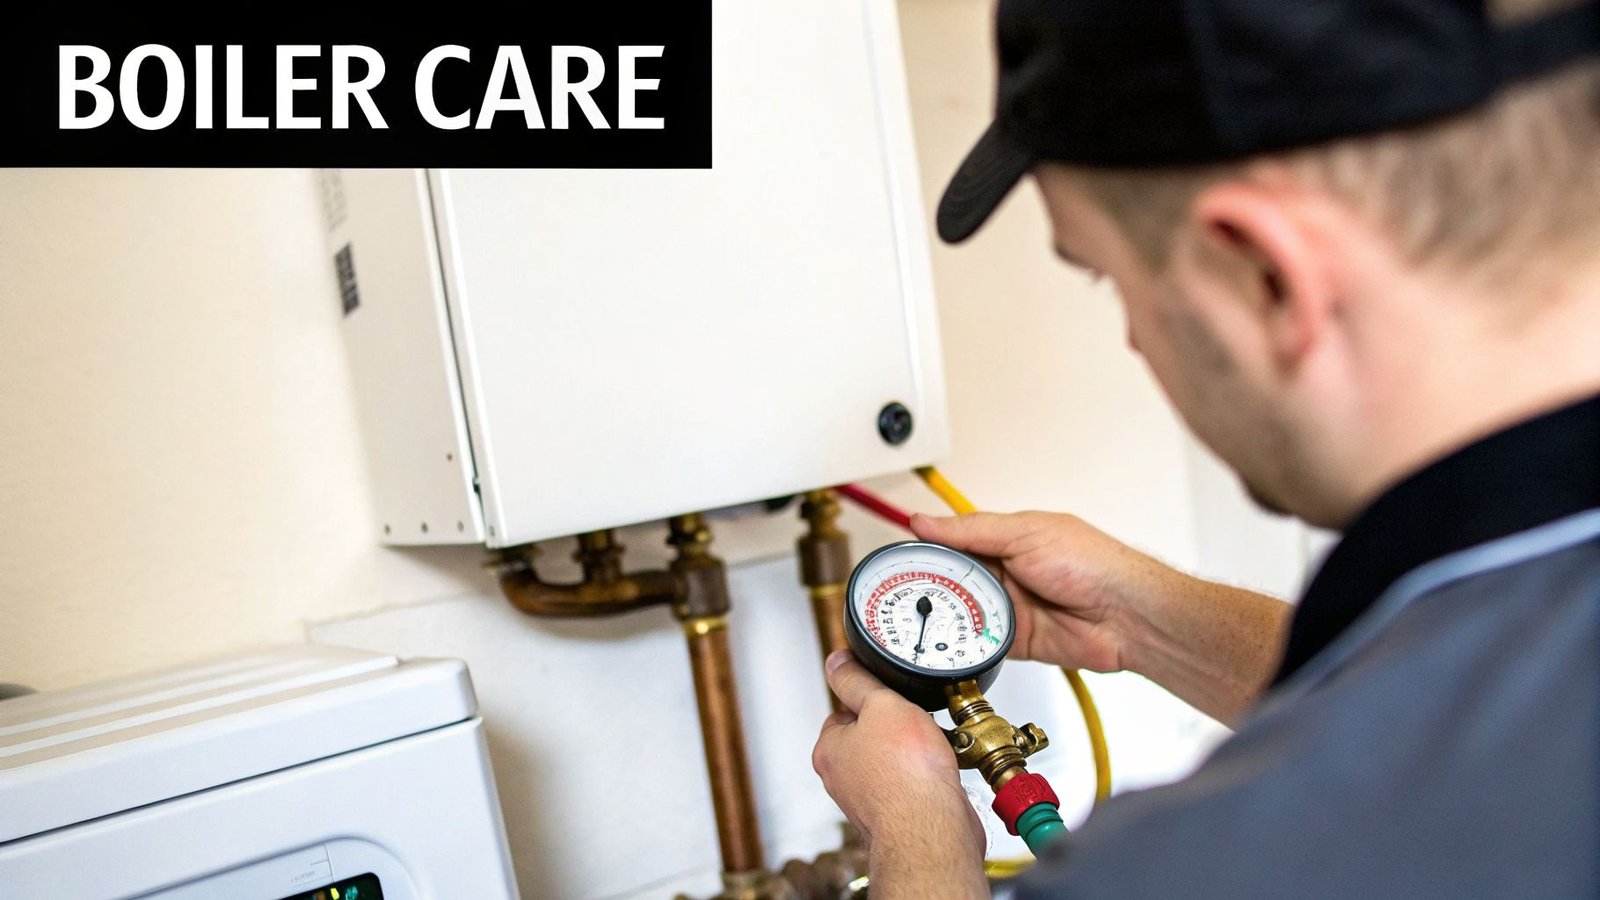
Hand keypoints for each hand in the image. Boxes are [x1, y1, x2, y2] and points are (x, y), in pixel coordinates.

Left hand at [813, 651, 988, 898]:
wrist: (935, 829)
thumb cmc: (906, 776)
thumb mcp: (881, 705)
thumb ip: (858, 680)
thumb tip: (838, 661)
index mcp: (830, 750)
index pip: (844, 708)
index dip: (872, 697)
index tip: (890, 695)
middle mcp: (845, 777)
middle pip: (872, 733)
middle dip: (898, 726)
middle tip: (915, 723)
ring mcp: (872, 797)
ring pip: (896, 757)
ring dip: (917, 749)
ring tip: (930, 746)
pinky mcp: (900, 811)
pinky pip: (914, 780)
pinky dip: (928, 772)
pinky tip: (941, 768)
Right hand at [911, 510, 1161, 672]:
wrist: (1126, 616)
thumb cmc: (1091, 563)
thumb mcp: (1025, 533)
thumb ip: (972, 531)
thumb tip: (926, 521)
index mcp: (1007, 540)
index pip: (954, 542)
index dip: (928, 549)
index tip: (901, 559)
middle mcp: (1006, 574)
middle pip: (954, 581)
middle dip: (932, 588)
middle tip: (906, 594)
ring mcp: (1011, 608)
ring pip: (964, 614)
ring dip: (950, 616)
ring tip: (925, 618)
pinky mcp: (1018, 641)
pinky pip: (982, 644)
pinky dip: (968, 644)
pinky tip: (953, 642)